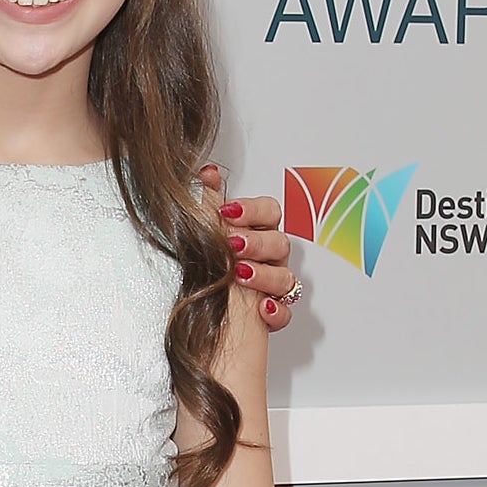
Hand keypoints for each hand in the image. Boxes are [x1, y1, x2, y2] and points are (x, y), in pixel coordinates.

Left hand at [200, 163, 300, 330]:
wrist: (201, 308)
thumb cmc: (211, 266)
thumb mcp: (207, 231)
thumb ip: (210, 202)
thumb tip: (207, 173)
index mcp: (257, 232)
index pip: (269, 212)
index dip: (252, 211)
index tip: (229, 212)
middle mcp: (269, 258)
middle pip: (280, 243)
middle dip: (257, 242)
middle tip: (233, 244)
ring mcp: (273, 285)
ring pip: (285, 278)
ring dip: (264, 275)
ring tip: (240, 274)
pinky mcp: (273, 314)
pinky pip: (286, 312)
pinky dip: (277, 311)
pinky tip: (263, 308)